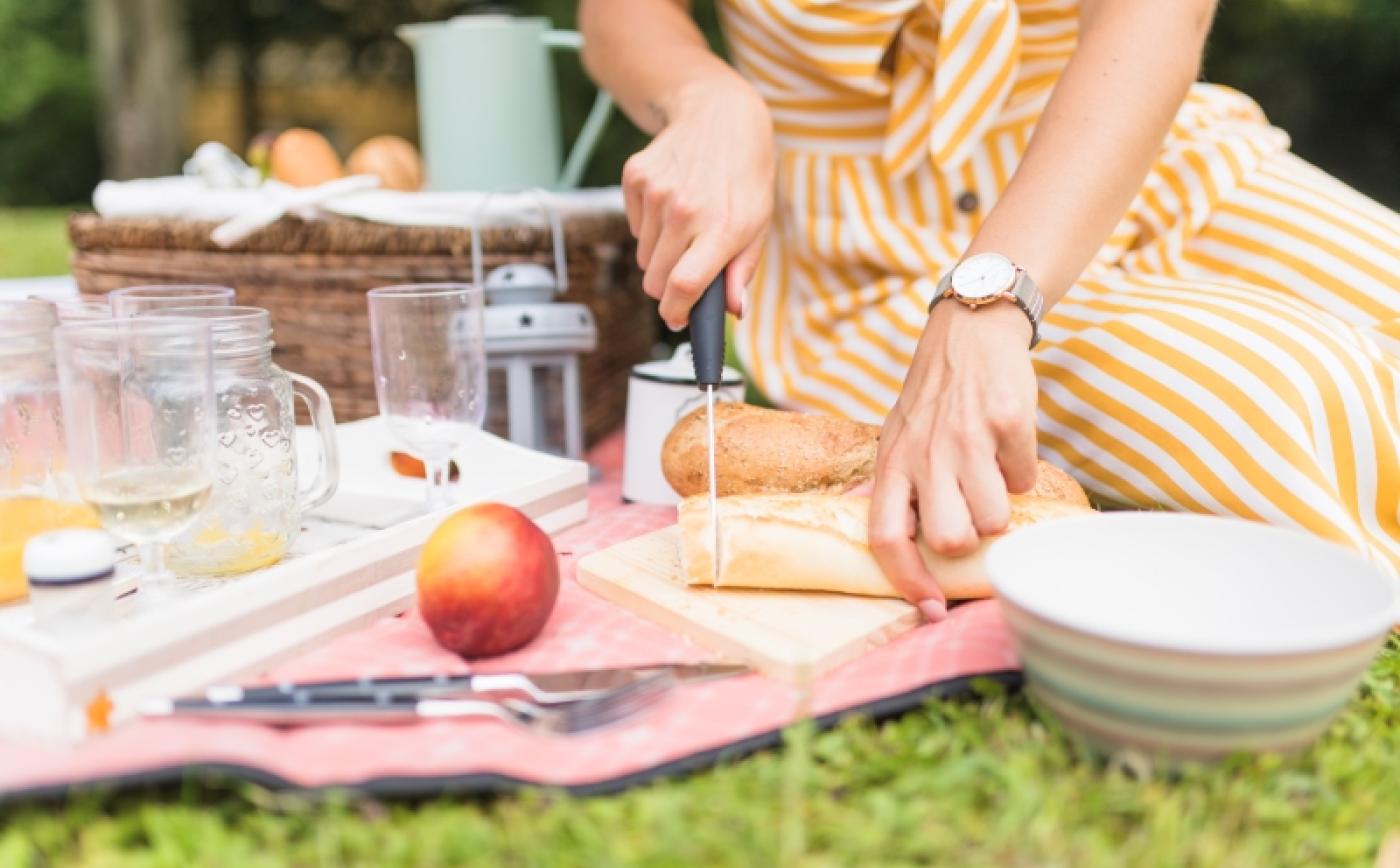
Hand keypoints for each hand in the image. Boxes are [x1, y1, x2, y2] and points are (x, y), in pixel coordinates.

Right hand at [622, 79, 774, 329]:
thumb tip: (731, 311)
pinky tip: (671, 202)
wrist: (720, 117)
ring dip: (661, 253)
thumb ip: (742, 271)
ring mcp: (656, 192)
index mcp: (720, 227)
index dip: (675, 313)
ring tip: (686, 225)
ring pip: (644, 255)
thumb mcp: (757, 224)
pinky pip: (633, 226)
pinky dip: (648, 226)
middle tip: (687, 270)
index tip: (677, 319)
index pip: (683, 287)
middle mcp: (684, 210)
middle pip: (655, 279)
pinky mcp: (635, 177)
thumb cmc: (744, 177)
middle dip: (668, 287)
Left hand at [868, 300, 1039, 620]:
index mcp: (892, 464)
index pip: (886, 536)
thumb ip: (882, 479)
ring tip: (990, 474)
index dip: (907, 579)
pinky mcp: (1008, 423)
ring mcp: (967, 439)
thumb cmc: (932, 396)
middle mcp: (925, 455)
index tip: (931, 608)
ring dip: (1001, 505)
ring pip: (996, 518)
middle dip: (970, 539)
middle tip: (971, 512)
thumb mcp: (894, 434)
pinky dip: (1023, 470)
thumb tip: (852, 510)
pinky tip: (1008, 445)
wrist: (970, 333)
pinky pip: (1026, 478)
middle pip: (951, 539)